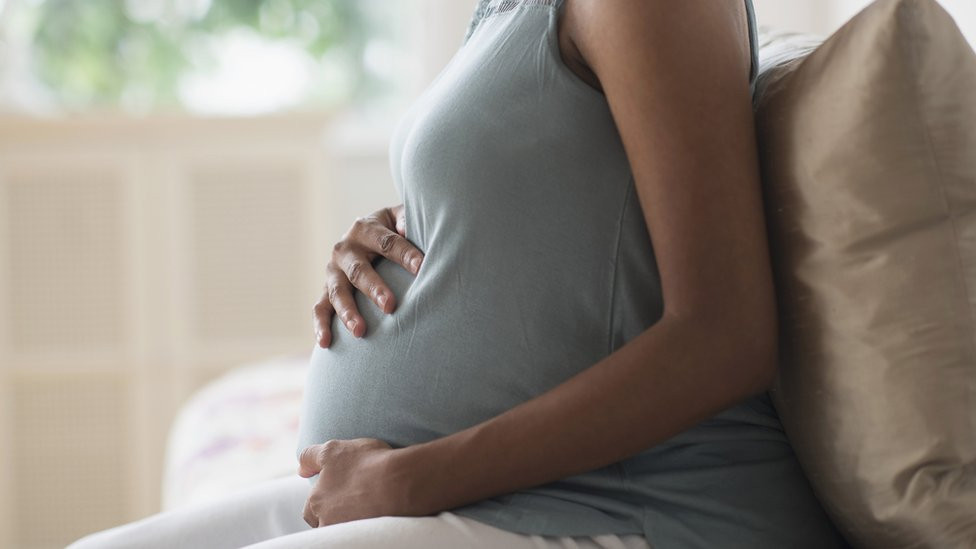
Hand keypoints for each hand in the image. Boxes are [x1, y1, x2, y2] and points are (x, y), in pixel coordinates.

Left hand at [298, 438, 422, 527]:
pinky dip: (367, 526)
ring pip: (342, 530)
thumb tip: (300, 469)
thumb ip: (311, 457)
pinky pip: (361, 536)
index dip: (324, 501)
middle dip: (334, 514)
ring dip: (350, 520)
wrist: (399, 482)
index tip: (340, 493)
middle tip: (354, 500)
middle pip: (325, 523)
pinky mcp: (366, 538)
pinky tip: (378, 515)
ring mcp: (347, 532)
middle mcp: (327, 522)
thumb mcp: (333, 450)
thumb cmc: (368, 463)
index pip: (311, 510)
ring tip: (369, 507)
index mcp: (316, 503)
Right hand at [314, 204, 423, 346]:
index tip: (421, 268)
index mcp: (366, 228)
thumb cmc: (395, 231)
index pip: (386, 243)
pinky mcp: (326, 290)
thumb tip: (414, 229)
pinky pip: (320, 309)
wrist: (368, 235)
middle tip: (390, 306)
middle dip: (374, 289)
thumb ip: (408, 221)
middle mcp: (345, 249)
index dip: (405, 255)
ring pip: (337, 292)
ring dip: (348, 312)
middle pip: (359, 270)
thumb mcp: (401, 219)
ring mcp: (333, 271)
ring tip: (360, 331)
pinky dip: (320, 325)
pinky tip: (325, 343)